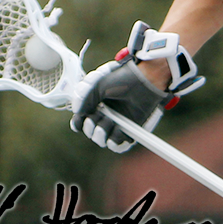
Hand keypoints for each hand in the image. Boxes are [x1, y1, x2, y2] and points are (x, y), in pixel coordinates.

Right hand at [70, 22, 203, 151]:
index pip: (80, 121)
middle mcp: (104, 116)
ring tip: (108, 120)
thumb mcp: (98, 84)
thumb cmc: (122, 79)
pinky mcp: (129, 130)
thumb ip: (83, 97)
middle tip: (99, 115)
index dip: (78, 123)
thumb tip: (77, 112)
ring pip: (101, 140)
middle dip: (90, 127)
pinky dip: (115, 140)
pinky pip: (118, 144)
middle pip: (89, 132)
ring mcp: (117, 124)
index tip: (82, 117)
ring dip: (100, 134)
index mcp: (93, 106)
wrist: (145, 80)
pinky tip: (118, 128)